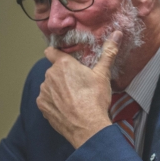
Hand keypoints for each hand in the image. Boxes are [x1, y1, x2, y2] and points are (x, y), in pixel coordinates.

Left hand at [38, 31, 120, 148]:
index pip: (51, 51)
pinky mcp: (42, 106)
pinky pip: (47, 100)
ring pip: (50, 85)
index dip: (57, 54)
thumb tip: (117, 33)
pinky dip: (54, 102)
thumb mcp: (103, 75)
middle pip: (54, 71)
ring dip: (58, 89)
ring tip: (74, 98)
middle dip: (63, 75)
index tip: (66, 59)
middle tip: (78, 84)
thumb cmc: (95, 99)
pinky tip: (67, 107)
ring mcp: (44, 91)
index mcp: (63, 64)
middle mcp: (49, 75)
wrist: (87, 127)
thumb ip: (108, 52)